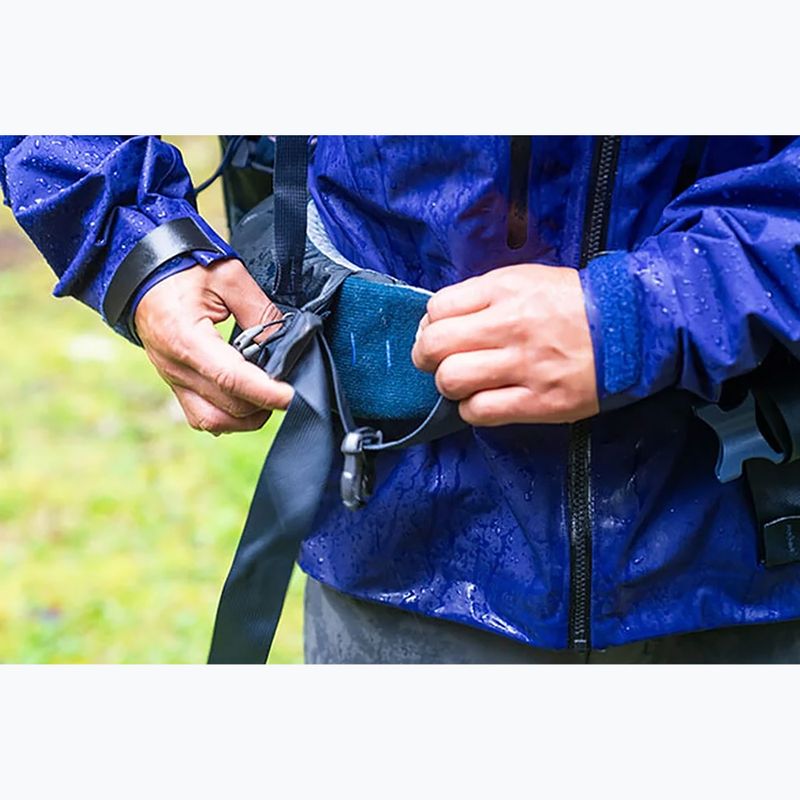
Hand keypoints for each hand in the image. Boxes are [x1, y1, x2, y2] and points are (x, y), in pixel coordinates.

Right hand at [134, 259, 292, 433]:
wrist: (142, 273)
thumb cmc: (182, 269)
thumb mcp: (229, 277)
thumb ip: (260, 310)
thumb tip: (284, 342)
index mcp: (187, 339)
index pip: (232, 379)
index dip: (266, 392)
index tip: (292, 396)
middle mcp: (176, 366)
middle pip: (228, 406)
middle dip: (263, 403)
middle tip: (286, 387)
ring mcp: (172, 379)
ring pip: (213, 421)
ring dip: (246, 417)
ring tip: (267, 396)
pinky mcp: (174, 383)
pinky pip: (200, 415)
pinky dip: (226, 416)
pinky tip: (243, 399)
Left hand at [411, 264, 598, 425]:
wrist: (634, 327)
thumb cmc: (576, 303)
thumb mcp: (528, 279)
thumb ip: (484, 295)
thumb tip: (441, 318)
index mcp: (505, 290)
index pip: (438, 308)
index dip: (430, 324)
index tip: (439, 333)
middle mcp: (510, 326)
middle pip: (435, 345)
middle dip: (426, 356)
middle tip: (438, 362)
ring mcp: (524, 366)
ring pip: (452, 380)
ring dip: (449, 384)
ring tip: (464, 382)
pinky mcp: (538, 401)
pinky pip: (480, 411)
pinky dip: (471, 409)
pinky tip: (484, 400)